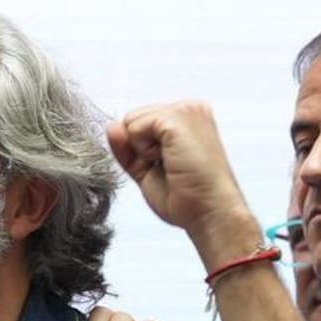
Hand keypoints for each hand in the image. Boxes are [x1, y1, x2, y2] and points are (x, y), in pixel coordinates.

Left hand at [106, 103, 255, 246]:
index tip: (166, 167)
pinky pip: (134, 127)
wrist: (209, 211)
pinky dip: (142, 151)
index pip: (140, 123)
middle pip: (132, 119)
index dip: (140, 150)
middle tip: (169, 167)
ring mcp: (184, 110)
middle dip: (139, 149)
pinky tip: (168, 160)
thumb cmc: (187, 197)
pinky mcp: (176, 118)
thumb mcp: (147, 169)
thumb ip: (128, 147)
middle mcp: (188, 108)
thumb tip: (111, 126)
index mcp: (187, 118)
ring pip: (131, 121)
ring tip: (171, 163)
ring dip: (142, 150)